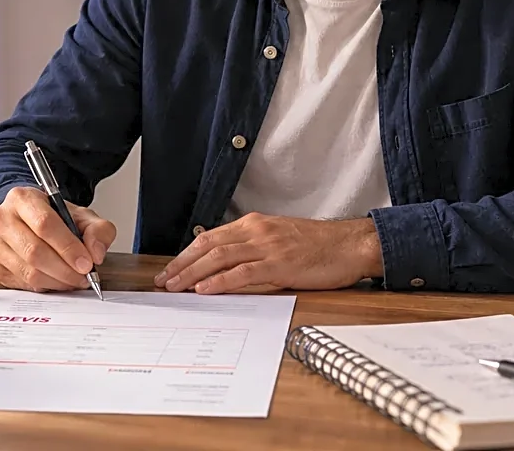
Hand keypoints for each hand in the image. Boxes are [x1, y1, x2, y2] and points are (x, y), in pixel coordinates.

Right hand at [0, 185, 116, 291]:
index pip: (45, 224)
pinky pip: (23, 284)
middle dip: (65, 270)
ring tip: (74, 280)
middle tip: (84, 276)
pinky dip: (46, 287)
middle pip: (35, 252)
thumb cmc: (53, 217)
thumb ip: (98, 230)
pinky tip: (57, 280)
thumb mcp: (81, 215)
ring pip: (28, 272)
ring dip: (57, 282)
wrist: (27, 221)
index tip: (87, 263)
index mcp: (22, 198)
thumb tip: (96, 254)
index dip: (68, 247)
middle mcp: (2, 219)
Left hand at [153, 213, 383, 294]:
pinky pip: (242, 272)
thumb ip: (254, 249)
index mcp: (254, 224)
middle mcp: (256, 231)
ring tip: (175, 287)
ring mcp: (267, 246)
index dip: (186, 254)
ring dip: (192, 273)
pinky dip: (220, 281)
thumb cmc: (319, 246)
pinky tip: (205, 290)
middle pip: (207, 246)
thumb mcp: (280, 240)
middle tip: (163, 281)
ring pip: (219, 258)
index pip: (210, 237)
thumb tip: (227, 268)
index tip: (169, 269)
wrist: (350, 245)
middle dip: (181, 264)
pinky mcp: (280, 264)